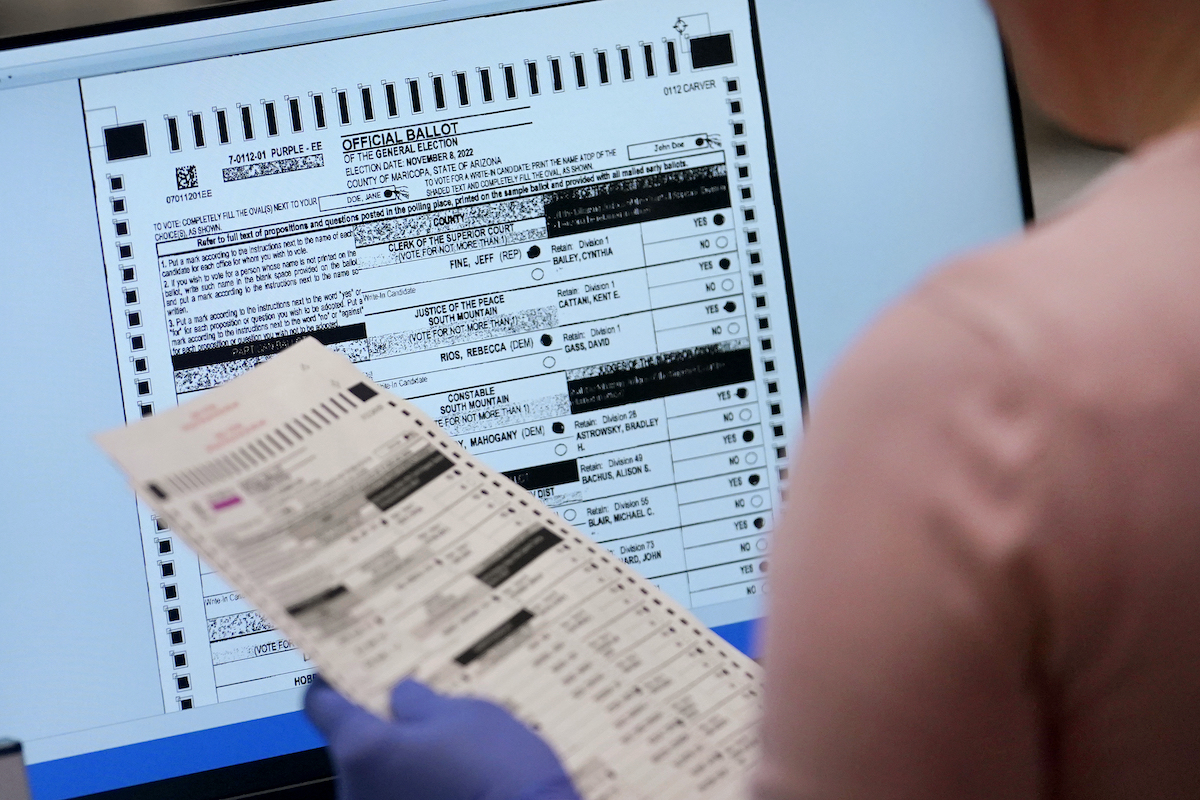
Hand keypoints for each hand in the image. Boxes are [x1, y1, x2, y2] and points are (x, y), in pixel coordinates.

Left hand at [305, 677, 580, 799]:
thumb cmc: (498, 770)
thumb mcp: (465, 714)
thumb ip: (422, 702)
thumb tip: (401, 696)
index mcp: (364, 748)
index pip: (321, 705)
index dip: (333, 680)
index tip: (342, 666)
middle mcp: (355, 789)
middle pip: (353, 743)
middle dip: (382, 723)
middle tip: (416, 702)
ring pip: (377, 774)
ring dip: (403, 758)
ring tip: (448, 743)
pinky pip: (396, 795)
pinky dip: (417, 784)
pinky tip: (454, 774)